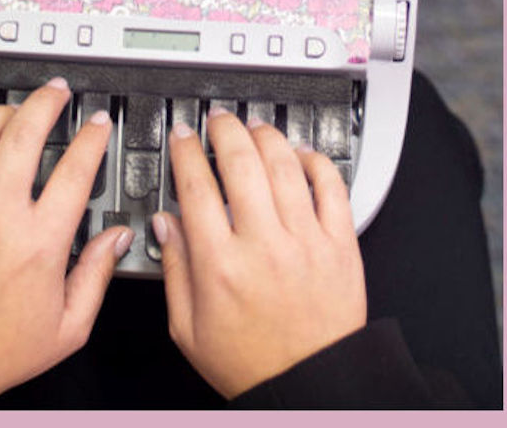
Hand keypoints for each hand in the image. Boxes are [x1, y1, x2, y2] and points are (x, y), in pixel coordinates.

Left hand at [0, 78, 132, 399]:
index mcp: (39, 242)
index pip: (75, 170)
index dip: (92, 138)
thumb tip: (118, 238)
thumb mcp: (68, 325)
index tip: (97, 124)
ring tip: (12, 107)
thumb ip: (97, 275)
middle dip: (46, 103)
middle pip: (25, 135)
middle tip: (56, 92)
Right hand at [152, 108, 366, 398]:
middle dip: (224, 129)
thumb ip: (174, 271)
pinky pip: (332, 186)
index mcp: (221, 266)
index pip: (196, 187)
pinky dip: (315, 161)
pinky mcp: (341, 245)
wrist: (311, 385)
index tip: (183, 137)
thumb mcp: (189, 329)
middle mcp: (264, 246)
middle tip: (217, 120)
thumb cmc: (252, 363)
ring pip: (285, 165)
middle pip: (240, 163)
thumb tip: (165, 225)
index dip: (186, 151)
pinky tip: (300, 154)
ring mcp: (306, 242)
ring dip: (265, 136)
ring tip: (254, 127)